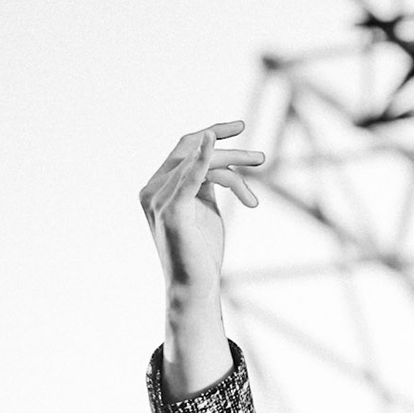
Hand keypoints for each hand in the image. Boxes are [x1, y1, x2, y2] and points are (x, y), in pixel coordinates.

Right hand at [138, 120, 263, 295]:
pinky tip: (213, 142)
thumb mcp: (205, 209)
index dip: (211, 133)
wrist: (195, 286)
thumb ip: (205, 185)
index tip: (239, 126)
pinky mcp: (171, 211)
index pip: (184, 149)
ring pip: (199, 165)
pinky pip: (188, 179)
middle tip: (261, 157)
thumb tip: (219, 165)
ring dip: (235, 164)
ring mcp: (158, 199)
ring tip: (261, 163)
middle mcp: (152, 189)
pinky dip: (201, 159)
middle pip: (191, 151)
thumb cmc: (201, 252)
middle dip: (229, 150)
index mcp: (158, 186)